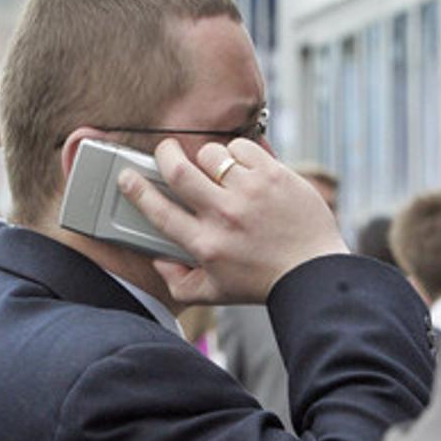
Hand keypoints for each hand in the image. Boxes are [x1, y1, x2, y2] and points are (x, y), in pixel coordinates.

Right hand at [117, 138, 348, 303]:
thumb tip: (158, 262)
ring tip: (216, 168)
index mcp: (204, 244)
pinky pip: (244, 147)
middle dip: (165, 153)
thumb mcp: (215, 293)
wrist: (312, 272)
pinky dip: (239, 152)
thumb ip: (179, 283)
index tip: (127, 176)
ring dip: (207, 157)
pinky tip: (244, 166)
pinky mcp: (274, 175)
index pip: (157, 210)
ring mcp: (250, 192)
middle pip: (177, 169)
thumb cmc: (263, 283)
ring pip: (211, 154)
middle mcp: (223, 215)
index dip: (136, 188)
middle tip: (167, 151)